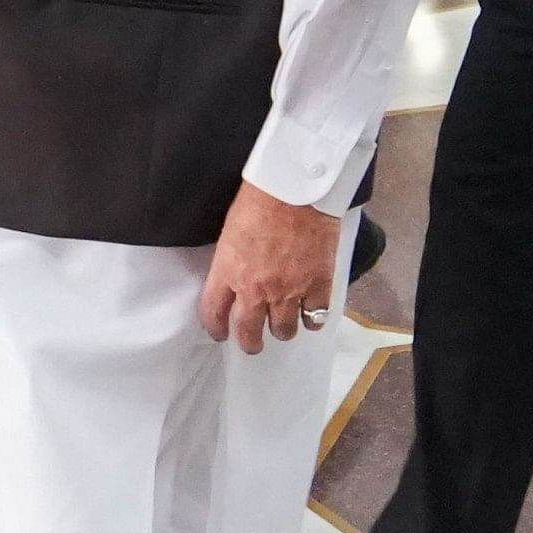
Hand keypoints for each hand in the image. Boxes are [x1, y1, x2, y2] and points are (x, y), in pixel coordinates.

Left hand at [197, 183, 341, 351]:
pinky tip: (311, 316)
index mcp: (228, 273)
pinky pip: (315, 317)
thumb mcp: (230, 230)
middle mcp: (256, 290)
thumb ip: (229, 261)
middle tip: (252, 343)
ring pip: (283, 330)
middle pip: (249, 333)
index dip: (216, 328)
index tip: (220, 333)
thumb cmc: (260, 198)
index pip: (214, 314)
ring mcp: (288, 291)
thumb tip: (232, 274)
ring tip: (283, 327)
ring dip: (282, 330)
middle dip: (250, 342)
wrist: (297, 189)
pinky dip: (313, 319)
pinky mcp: (317, 285)